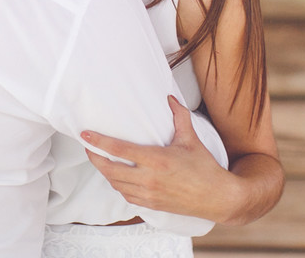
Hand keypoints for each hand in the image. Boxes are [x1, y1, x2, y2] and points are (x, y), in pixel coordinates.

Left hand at [81, 96, 234, 219]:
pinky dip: (118, 185)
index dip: (99, 142)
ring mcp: (149, 194)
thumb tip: (170, 98)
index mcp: (157, 160)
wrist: (218, 198)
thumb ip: (179, 117)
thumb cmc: (205, 169)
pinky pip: (126, 195)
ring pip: (116, 184)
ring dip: (105, 172)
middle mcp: (149, 179)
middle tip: (88, 147)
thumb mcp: (191, 139)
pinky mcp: (151, 205)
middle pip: (110, 170)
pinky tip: (119, 177)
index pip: (119, 150)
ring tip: (101, 160)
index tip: (85, 135)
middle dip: (95, 158)